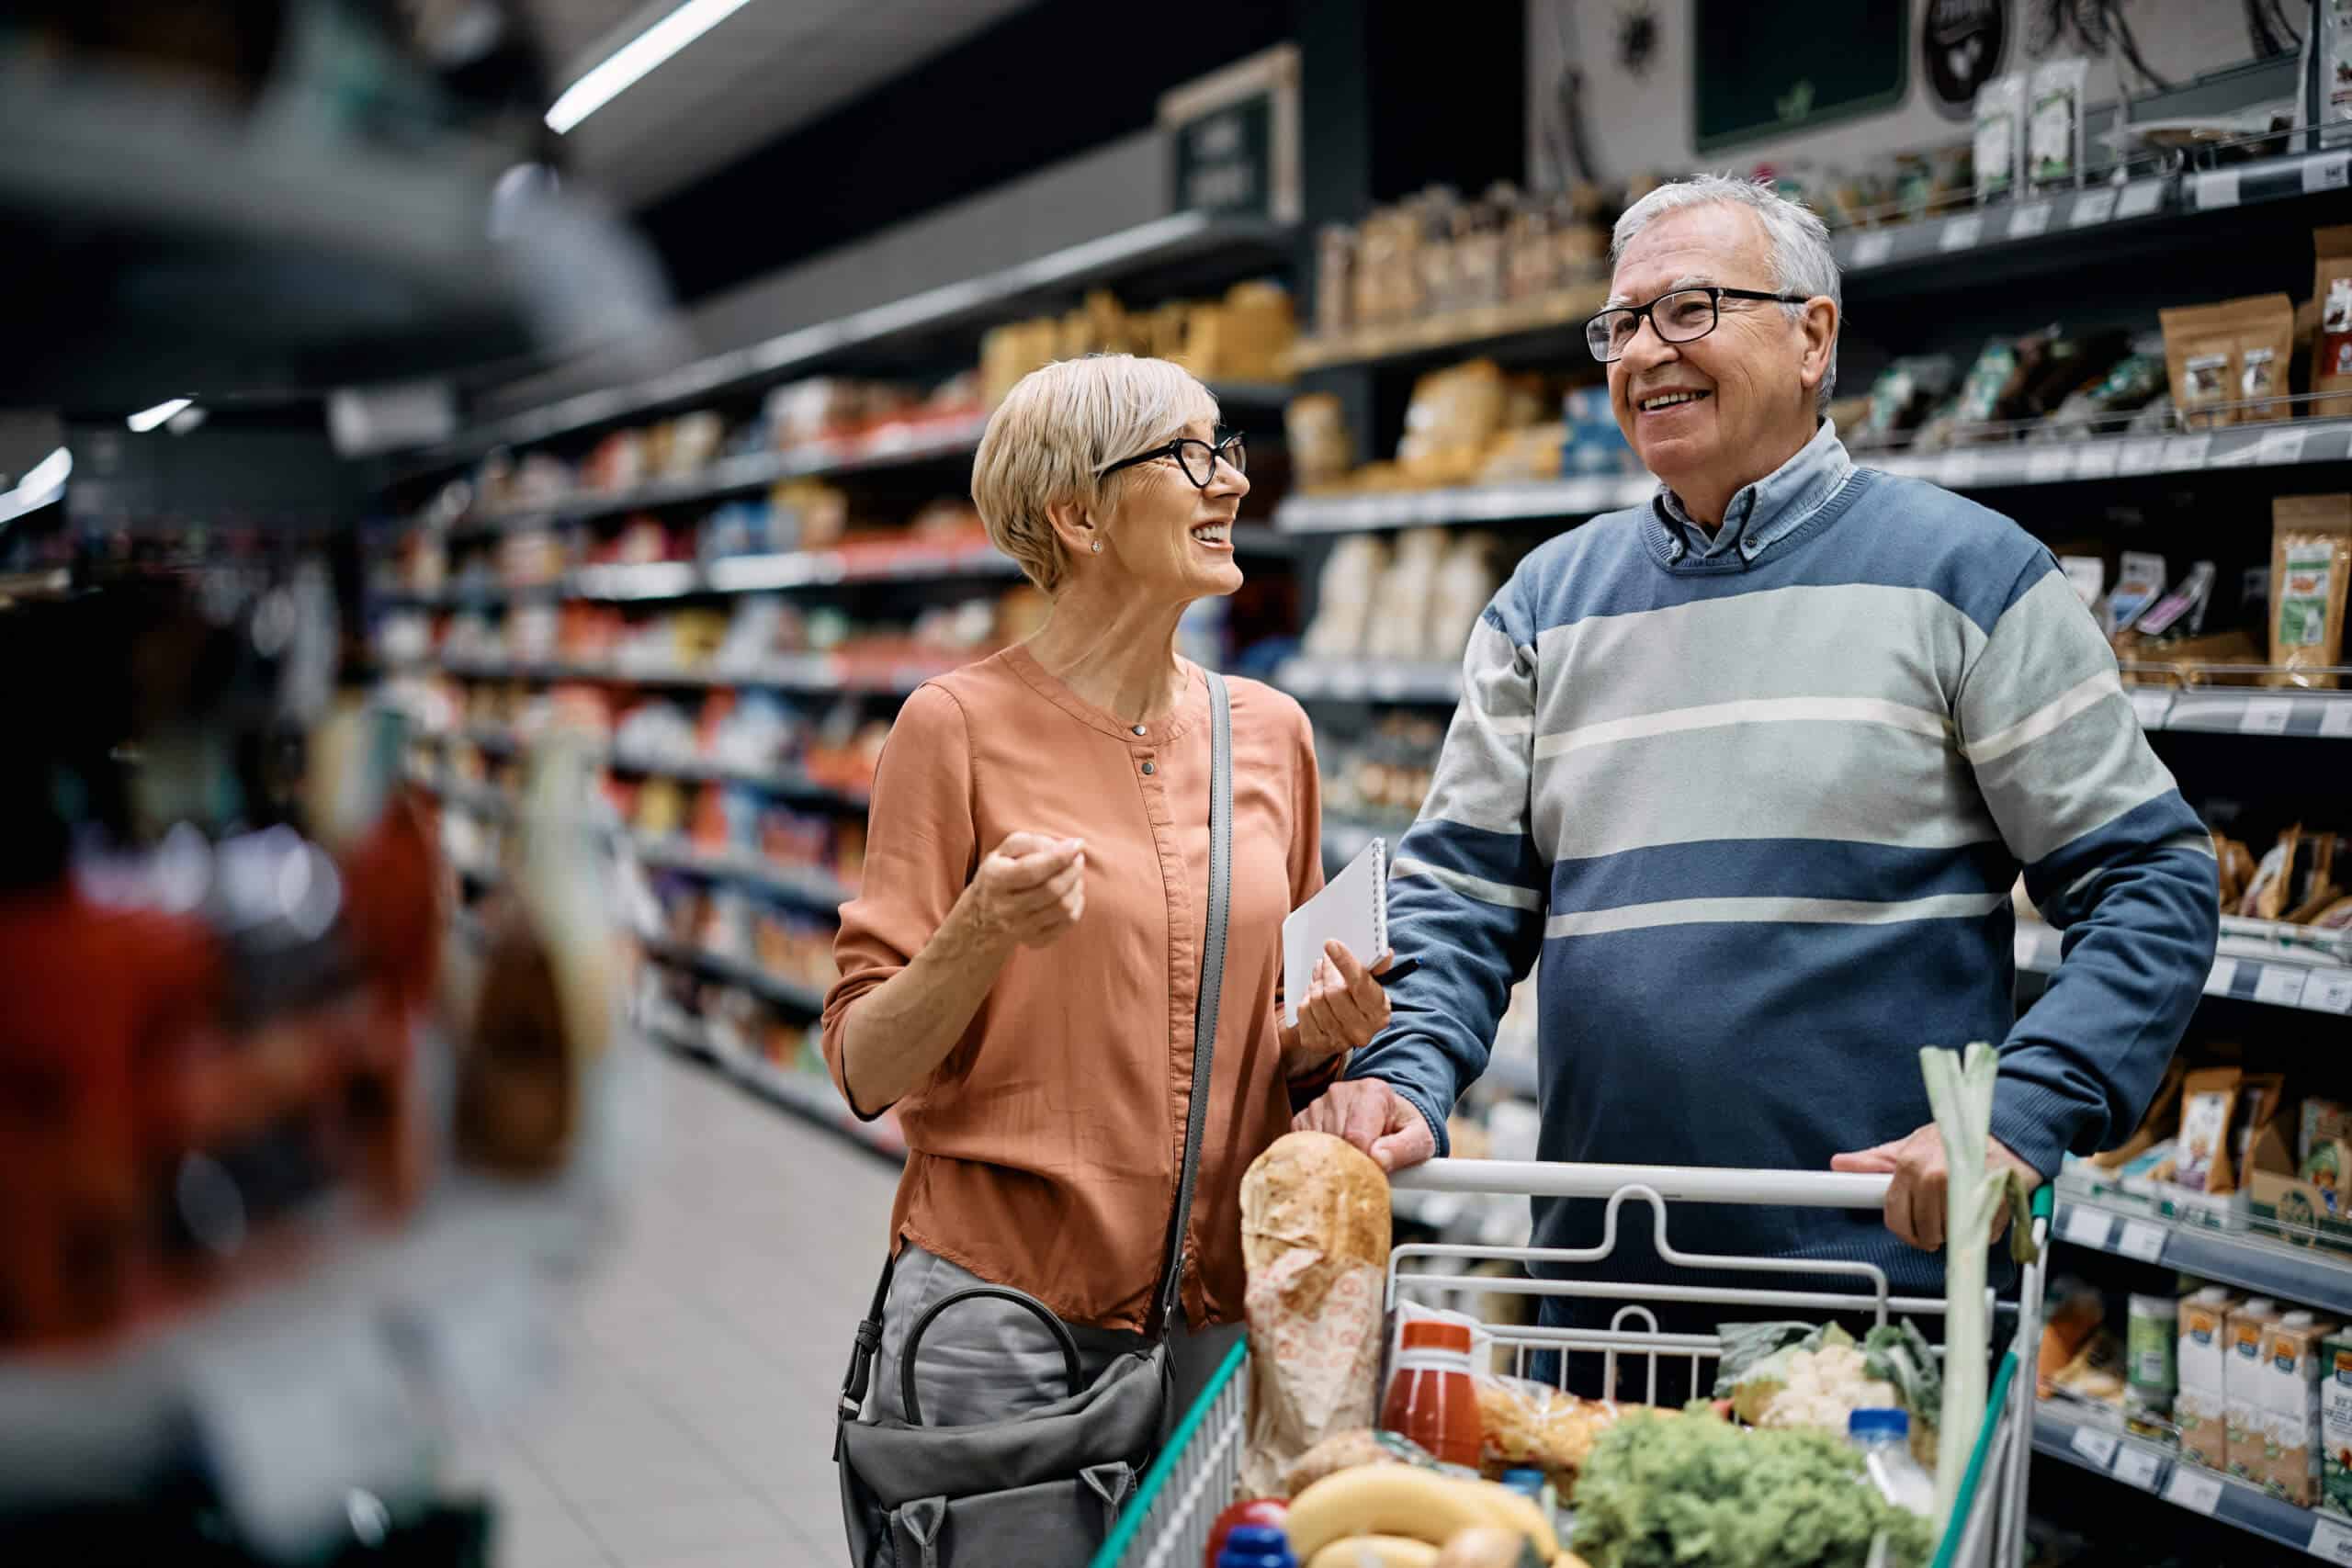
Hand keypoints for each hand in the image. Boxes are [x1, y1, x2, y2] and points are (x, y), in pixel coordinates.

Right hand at [961, 832, 1085, 950]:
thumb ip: (1031, 842)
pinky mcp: (1034, 940)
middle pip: (1051, 890)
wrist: (982, 916)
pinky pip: (1067, 922)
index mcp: (995, 880)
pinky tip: (1071, 892)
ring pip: (1063, 907)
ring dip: (1076, 886)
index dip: (1058, 857)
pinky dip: (1077, 904)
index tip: (1077, 844)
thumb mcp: (1004, 850)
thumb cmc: (1000, 873)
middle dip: (1073, 870)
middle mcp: (1005, 908)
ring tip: (1075, 873)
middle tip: (1078, 857)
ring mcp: (1020, 928)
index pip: (1031, 871)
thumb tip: (1064, 847)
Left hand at [1279, 940, 1391, 1074]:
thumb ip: (1378, 968)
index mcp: (1379, 1014)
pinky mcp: (1317, 1043)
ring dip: (1316, 983)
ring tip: (1320, 977)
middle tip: (1326, 960)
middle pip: (1334, 992)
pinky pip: (1303, 1011)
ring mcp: (1338, 1040)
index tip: (1331, 944)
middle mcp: (1361, 1032)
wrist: (1344, 1032)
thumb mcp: (1373, 986)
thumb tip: (1385, 953)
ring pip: (1316, 999)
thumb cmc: (1360, 1002)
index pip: (1361, 985)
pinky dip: (1305, 999)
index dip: (1345, 962)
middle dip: (1327, 971)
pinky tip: (1314, 996)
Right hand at [1293, 1078, 1434, 1173]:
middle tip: (1365, 1168)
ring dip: (1332, 1161)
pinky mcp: (1302, 1119)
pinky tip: (1334, 1156)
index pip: (1357, 1137)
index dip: (1365, 1161)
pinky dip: (1316, 1158)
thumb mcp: (1419, 1139)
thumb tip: (1377, 1159)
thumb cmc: (1402, 1128)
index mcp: (1372, 1092)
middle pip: (1335, 1143)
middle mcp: (1340, 1092)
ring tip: (1352, 1159)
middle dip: (1349, 1163)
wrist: (1386, 1115)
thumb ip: (1404, 1149)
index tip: (1375, 1169)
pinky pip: (1302, 1147)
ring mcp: (1317, 1104)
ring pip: (1317, 1147)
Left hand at [1832, 1126, 2040, 1251]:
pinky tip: (1982, 1208)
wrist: (2009, 1130)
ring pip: (1951, 1234)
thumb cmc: (1958, 1139)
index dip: (1905, 1230)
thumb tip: (1841, 1163)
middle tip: (1942, 1220)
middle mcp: (1934, 1175)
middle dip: (1933, 1233)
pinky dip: (1983, 1228)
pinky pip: (1982, 1232)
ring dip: (1957, 1230)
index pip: (1896, 1216)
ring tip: (1962, 1209)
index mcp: (1910, 1164)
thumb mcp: (1912, 1146)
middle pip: (1925, 1230)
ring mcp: (1964, 1187)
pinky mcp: (1994, 1198)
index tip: (1912, 1233)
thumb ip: (1877, 1161)